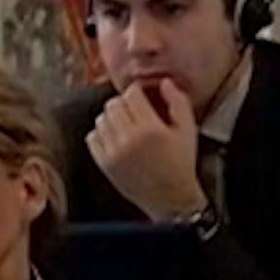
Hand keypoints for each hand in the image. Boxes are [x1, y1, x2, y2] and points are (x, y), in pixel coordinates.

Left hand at [85, 79, 206, 222]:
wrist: (169, 197)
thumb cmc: (181, 163)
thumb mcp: (188, 129)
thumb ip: (178, 102)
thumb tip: (164, 82)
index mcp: (150, 128)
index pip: (131, 95)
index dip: (135, 91)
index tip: (140, 95)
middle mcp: (128, 139)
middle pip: (112, 105)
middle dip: (122, 102)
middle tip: (132, 108)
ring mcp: (113, 152)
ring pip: (100, 120)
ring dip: (110, 117)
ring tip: (123, 122)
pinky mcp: (103, 164)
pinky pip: (92, 138)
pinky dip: (99, 133)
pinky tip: (113, 136)